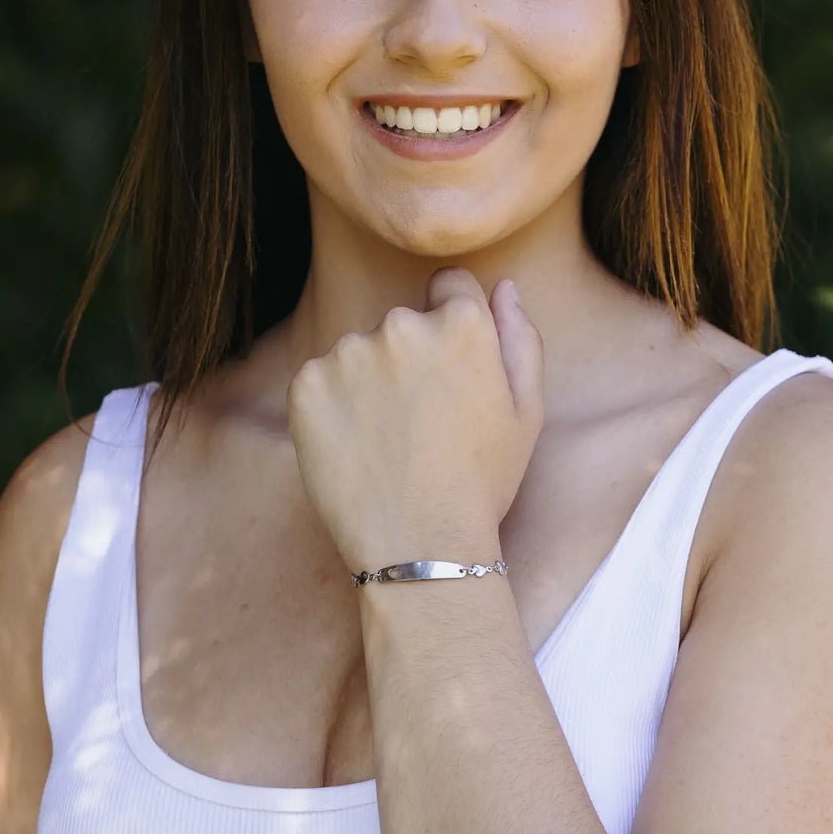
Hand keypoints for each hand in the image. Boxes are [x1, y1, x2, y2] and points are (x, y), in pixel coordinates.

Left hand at [285, 268, 544, 571]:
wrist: (420, 546)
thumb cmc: (482, 483)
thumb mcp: (526, 413)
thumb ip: (520, 338)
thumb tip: (504, 287)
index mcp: (460, 324)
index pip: (450, 286)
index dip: (453, 327)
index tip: (448, 373)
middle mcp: (401, 325)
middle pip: (403, 324)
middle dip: (410, 360)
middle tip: (421, 425)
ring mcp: (348, 354)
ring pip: (358, 354)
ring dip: (368, 383)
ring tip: (386, 443)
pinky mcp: (306, 385)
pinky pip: (319, 381)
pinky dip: (332, 408)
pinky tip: (355, 449)